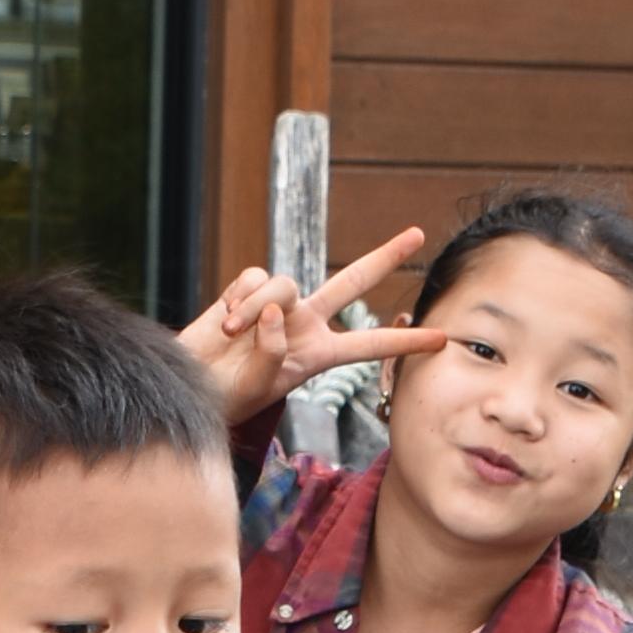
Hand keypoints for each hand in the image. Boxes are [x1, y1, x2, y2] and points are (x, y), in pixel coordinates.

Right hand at [176, 230, 462, 424]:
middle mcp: (305, 324)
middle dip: (385, 258)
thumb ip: (271, 353)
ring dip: (257, 307)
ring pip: (285, 282)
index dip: (404, 343)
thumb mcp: (254, 389)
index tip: (443, 340)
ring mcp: (279, 303)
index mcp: (317, 356)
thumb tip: (277, 310)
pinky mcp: (249, 288)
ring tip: (233, 335)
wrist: (189, 382)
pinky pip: (254, 278)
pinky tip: (226, 320)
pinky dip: (239, 298)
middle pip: (353, 282)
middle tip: (418, 235)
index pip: (369, 347)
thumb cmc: (224, 398)